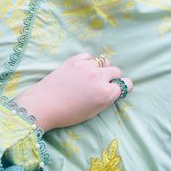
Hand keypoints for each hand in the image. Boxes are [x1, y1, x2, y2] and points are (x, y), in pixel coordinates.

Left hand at [16, 53, 132, 130]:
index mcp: (106, 93)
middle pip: (116, 70)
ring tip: (90, 76)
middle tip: (101, 83)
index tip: (115, 88)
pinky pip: (89, 56)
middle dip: (112, 77)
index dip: (121, 87)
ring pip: (103, 61)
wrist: (44, 104)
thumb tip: (114, 89)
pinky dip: (88, 61)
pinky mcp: (74, 60)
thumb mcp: (93, 112)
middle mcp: (99, 77)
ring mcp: (87, 66)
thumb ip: (107, 99)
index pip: (126, 84)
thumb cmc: (68, 114)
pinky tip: (81, 69)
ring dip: (100, 68)